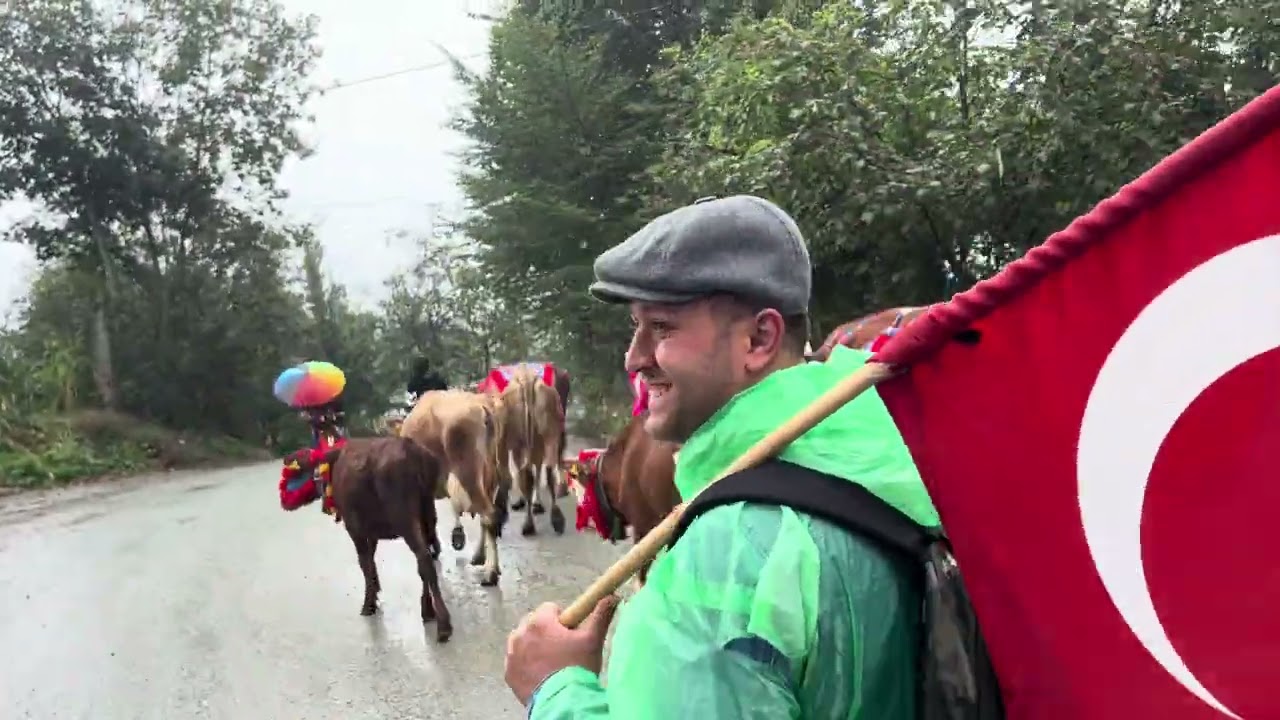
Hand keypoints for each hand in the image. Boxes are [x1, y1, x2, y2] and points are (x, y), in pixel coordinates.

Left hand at [504, 596, 619, 705]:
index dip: (562, 619)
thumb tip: (611, 596)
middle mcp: (520, 634)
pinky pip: (516, 661)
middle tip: (562, 649)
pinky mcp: (508, 672)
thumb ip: (600, 615)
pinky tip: (541, 674)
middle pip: (534, 624)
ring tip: (551, 663)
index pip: (549, 608)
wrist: (562, 702)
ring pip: (523, 642)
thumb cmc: (577, 668)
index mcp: (539, 622)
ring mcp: (512, 654)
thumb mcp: (592, 640)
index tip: (570, 632)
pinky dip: (526, 664)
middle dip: (546, 632)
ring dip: (534, 647)